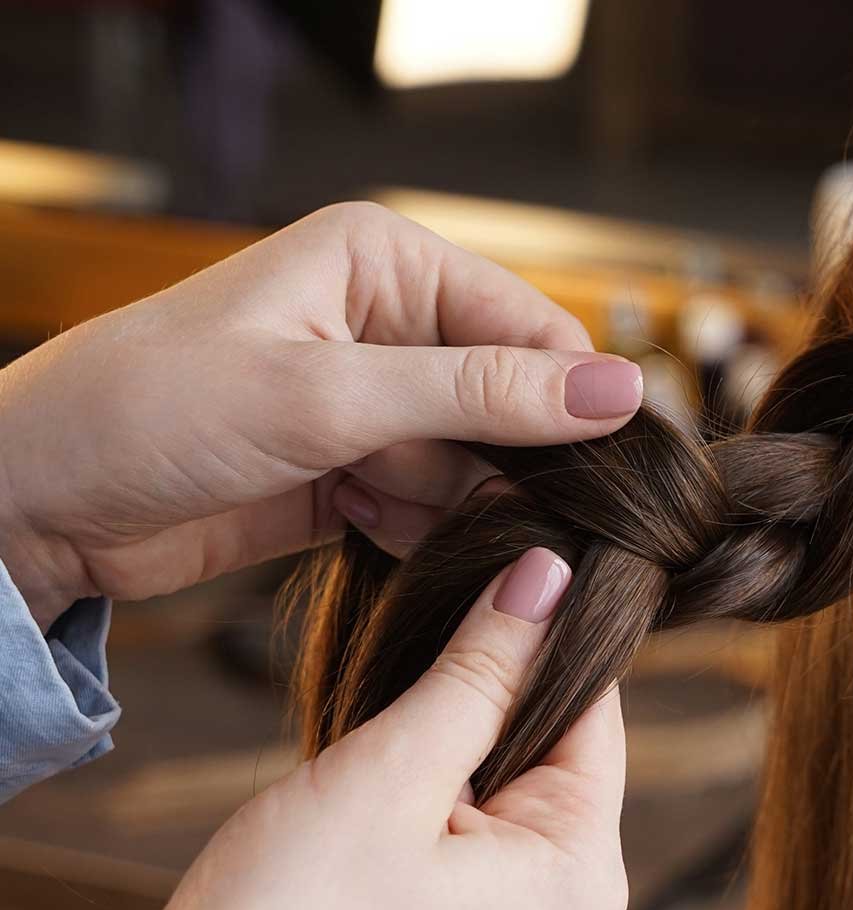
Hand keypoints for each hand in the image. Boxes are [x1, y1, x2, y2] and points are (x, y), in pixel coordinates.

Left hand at [0, 202, 643, 628]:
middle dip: (508, 460)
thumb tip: (620, 392)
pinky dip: (421, 531)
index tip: (607, 473)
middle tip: (497, 510)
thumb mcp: (326, 396)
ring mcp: (372, 402)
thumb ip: (480, 395)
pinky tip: (366, 530)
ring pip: (479, 463)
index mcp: (385, 261)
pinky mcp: (354, 471)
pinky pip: (435, 506)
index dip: (573, 400)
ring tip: (388, 510)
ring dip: (459, 504)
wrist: (31, 504)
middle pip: (514, 400)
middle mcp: (388, 322)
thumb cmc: (148, 412)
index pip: (531, 327)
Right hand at [103, 547, 628, 909]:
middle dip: (474, 694)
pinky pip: (452, 832)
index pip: (594, 708)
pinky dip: (408, 797)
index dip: (542, 629)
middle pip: (545, 743)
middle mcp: (563, 908)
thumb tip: (550, 578)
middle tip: (400, 662)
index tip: (494, 564)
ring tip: (366, 751)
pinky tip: (351, 803)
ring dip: (431, 746)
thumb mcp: (387, 780)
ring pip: (490, 781)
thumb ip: (477, 673)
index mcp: (580, 872)